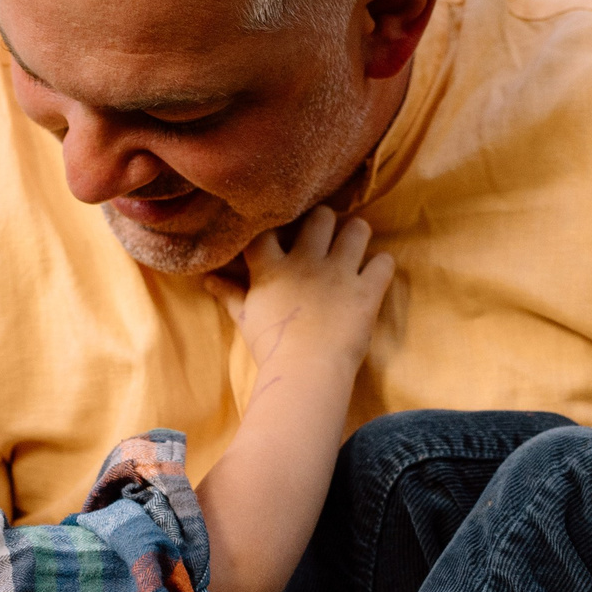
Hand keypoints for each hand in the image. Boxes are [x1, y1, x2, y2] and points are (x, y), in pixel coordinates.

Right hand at [205, 206, 393, 372]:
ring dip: (357, 234)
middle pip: (320, 217)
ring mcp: (339, 274)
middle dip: (324, 221)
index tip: (281, 229)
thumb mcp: (245, 319)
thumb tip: (207, 279)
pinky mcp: (367, 291)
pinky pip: (384, 263)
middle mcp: (307, 261)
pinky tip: (376, 272)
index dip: (275, 224)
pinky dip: (382, 266)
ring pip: (357, 229)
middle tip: (326, 233)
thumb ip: (229, 294)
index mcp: (273, 267)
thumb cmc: (271, 348)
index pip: (269, 229)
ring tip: (355, 243)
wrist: (305, 373)